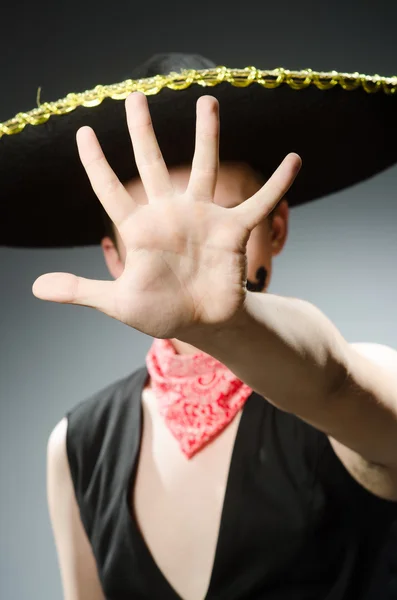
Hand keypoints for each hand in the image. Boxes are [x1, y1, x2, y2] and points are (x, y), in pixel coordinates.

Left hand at [32, 92, 300, 339]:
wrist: (202, 323)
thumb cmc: (159, 312)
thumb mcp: (117, 301)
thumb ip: (81, 289)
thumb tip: (36, 288)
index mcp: (140, 228)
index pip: (110, 190)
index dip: (95, 163)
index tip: (83, 132)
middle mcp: (170, 214)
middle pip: (152, 163)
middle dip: (143, 131)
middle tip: (135, 96)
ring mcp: (203, 218)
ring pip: (204, 167)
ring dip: (206, 135)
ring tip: (206, 100)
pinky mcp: (233, 230)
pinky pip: (258, 202)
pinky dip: (277, 184)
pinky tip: (293, 159)